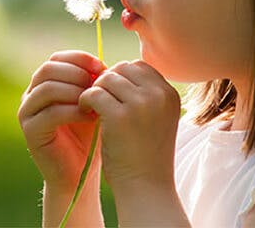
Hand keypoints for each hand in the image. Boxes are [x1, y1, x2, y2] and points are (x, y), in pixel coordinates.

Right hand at [18, 50, 106, 189]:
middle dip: (77, 73)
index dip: (79, 58)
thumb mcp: (92, 104)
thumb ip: (92, 84)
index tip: (102, 66)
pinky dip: (74, 112)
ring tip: (95, 102)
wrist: (78, 173)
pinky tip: (91, 118)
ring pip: (47, 88)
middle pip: (48, 69)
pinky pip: (50, 113)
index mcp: (44, 84)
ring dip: (75, 91)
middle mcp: (30, 95)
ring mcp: (27, 113)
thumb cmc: (88, 137)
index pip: (56, 58)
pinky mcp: (30, 132)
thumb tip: (102, 64)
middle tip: (98, 84)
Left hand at [79, 60, 180, 190]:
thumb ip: (142, 95)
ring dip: (95, 91)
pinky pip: (94, 93)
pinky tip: (86, 113)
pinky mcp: (120, 116)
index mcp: (170, 94)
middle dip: (106, 82)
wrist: (145, 187)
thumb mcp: (154, 119)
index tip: (111, 95)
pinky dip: (85, 100)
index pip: (139, 66)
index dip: (120, 78)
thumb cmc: (145, 155)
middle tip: (98, 101)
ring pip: (106, 78)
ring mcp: (141, 104)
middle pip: (122, 68)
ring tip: (92, 108)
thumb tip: (112, 72)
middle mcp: (159, 95)